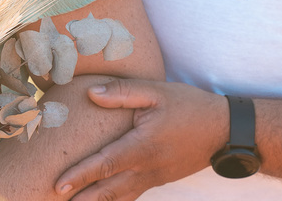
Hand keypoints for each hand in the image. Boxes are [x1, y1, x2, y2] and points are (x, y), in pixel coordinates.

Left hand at [55, 79, 228, 200]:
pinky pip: (131, 195)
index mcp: (142, 147)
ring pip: (119, 198)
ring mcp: (153, 178)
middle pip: (107, 191)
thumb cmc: (189, 106)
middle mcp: (146, 169)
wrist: (224, 130)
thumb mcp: (157, 91)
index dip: (80, 175)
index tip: (57, 185)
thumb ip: (122, 93)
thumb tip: (90, 93)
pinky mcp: (158, 180)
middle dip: (81, 200)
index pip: (105, 164)